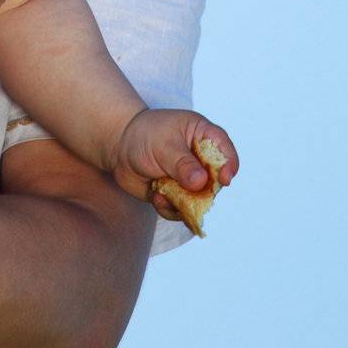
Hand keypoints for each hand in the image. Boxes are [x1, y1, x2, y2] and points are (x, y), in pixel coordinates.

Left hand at [110, 108, 239, 212]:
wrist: (119, 147)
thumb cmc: (144, 136)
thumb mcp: (163, 144)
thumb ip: (182, 163)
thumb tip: (201, 182)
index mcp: (202, 136)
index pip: (224, 150)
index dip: (228, 165)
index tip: (223, 180)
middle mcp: (201, 160)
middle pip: (215, 182)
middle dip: (203, 192)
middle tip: (186, 191)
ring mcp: (190, 180)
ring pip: (199, 201)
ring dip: (184, 203)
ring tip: (162, 194)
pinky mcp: (178, 196)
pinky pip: (182, 211)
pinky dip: (170, 208)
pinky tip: (156, 197)